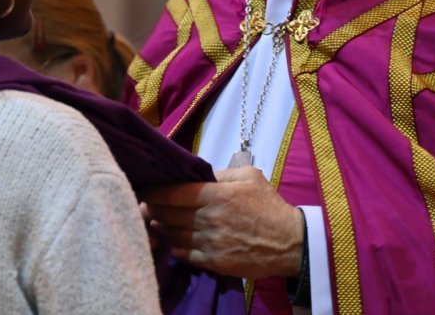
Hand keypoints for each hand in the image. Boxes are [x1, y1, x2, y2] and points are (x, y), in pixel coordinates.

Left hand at [141, 166, 303, 278]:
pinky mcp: (214, 262)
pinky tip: (173, 240)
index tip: (145, 190)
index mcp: (217, 195)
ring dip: (162, 227)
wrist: (289, 243)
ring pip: (173, 234)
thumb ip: (221, 172)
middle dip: (154, 209)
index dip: (155, 192)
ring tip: (155, 221)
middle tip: (145, 205)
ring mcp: (211, 242)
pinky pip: (184, 254)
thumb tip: (196, 172)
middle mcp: (210, 218)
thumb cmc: (269, 206)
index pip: (174, 193)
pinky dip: (175, 246)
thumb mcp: (249, 177)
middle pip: (169, 214)